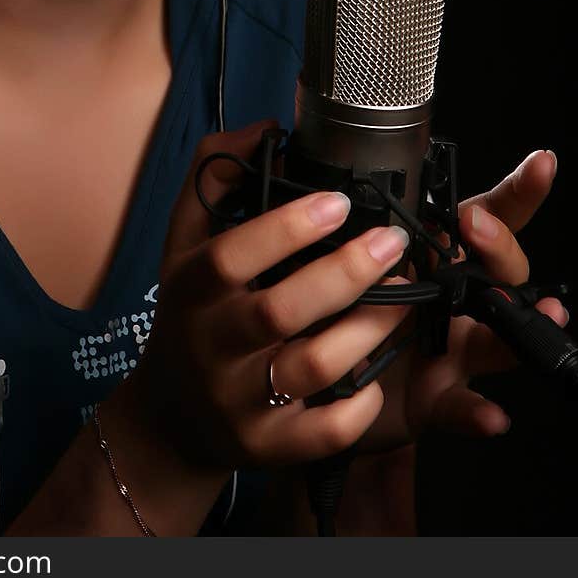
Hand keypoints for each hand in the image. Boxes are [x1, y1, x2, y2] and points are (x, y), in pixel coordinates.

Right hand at [116, 119, 414, 474]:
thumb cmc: (192, 311)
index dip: (288, 227)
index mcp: (190, 289)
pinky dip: (360, 403)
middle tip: (394, 243)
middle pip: (280, 310)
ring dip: (368, 329)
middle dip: (346, 273)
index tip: (340, 201)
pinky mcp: (267, 448)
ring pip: (312, 367)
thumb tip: (265, 128)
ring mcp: (238, 402)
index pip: (233, 255)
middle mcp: (210, 346)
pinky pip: (324, 432)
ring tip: (405, 298)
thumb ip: (214, 175)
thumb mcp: (185, 240)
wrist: (172, 415)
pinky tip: (381, 370)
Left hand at [352, 147, 566, 452]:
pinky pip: (460, 406)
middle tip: (479, 228)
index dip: (517, 192)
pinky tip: (491, 416)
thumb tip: (308, 161)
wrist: (323, 385)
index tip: (539, 166)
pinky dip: (477, 413)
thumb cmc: (339, 309)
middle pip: (500, 271)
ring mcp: (452, 351)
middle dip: (500, 247)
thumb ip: (344, 217)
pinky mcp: (435, 398)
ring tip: (541, 316)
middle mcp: (453, 301)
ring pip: (497, 337)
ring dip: (517, 328)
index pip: (487, 216)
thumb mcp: (344, 256)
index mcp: (435, 257)